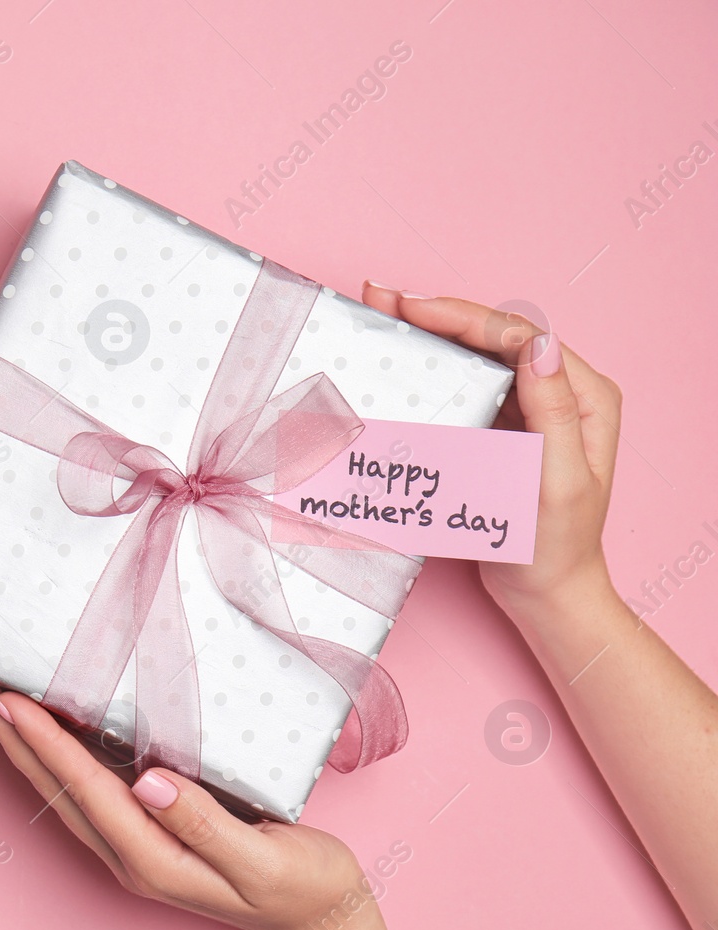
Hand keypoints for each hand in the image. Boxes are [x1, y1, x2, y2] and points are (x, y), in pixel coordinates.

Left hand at [0, 681, 379, 929]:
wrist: (324, 923)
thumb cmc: (306, 887)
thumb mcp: (264, 859)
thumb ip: (204, 822)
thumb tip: (148, 782)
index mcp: (153, 860)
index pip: (85, 788)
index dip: (44, 741)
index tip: (8, 700)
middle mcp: (131, 857)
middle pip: (55, 790)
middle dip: (11, 739)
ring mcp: (135, 851)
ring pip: (63, 793)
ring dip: (23, 748)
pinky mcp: (147, 839)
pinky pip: (86, 794)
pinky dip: (55, 759)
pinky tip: (45, 736)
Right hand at [359, 283, 621, 623]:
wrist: (546, 592)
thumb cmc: (556, 546)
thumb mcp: (558, 481)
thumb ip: (553, 412)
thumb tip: (539, 346)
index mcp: (585, 396)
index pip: (520, 336)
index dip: (464, 317)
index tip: (413, 311)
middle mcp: (559, 392)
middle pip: (495, 335)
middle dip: (439, 313)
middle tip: (384, 298)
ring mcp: (528, 408)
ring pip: (477, 353)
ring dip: (431, 331)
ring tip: (385, 313)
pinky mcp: (502, 426)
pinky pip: (467, 383)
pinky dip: (432, 364)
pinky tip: (402, 354)